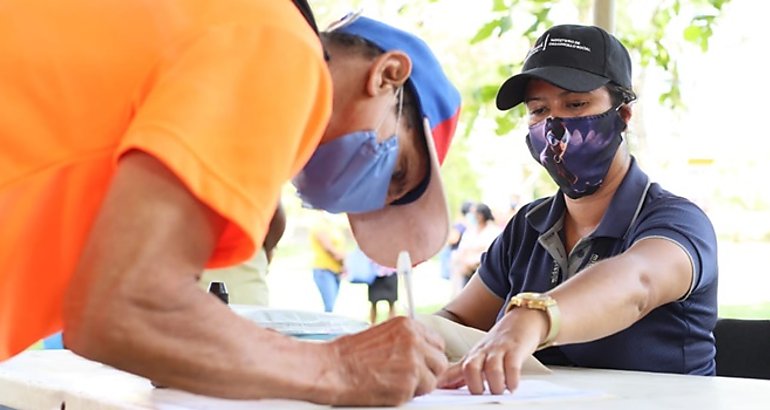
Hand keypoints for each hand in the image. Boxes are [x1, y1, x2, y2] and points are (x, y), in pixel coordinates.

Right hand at [325, 316, 447, 405]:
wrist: (332, 368)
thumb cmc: (350, 354)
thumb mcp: (383, 335)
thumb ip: (406, 341)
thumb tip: (423, 354)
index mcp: (408, 326)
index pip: (437, 343)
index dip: (429, 357)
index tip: (420, 364)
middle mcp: (414, 341)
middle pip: (440, 362)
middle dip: (428, 372)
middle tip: (409, 377)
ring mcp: (413, 362)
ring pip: (433, 380)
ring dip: (418, 385)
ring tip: (395, 382)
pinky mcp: (408, 384)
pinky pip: (418, 395)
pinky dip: (406, 395)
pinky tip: (387, 388)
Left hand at [437, 308, 546, 393]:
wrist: (521, 319)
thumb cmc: (498, 343)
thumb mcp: (476, 358)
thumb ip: (460, 374)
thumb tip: (442, 387)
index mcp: (470, 357)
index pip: (452, 370)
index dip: (444, 382)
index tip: (439, 391)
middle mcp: (482, 353)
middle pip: (469, 367)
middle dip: (474, 385)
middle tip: (481, 396)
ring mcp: (498, 350)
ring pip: (491, 368)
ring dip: (495, 385)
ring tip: (499, 392)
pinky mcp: (515, 349)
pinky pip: (512, 365)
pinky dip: (512, 379)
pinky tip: (512, 387)